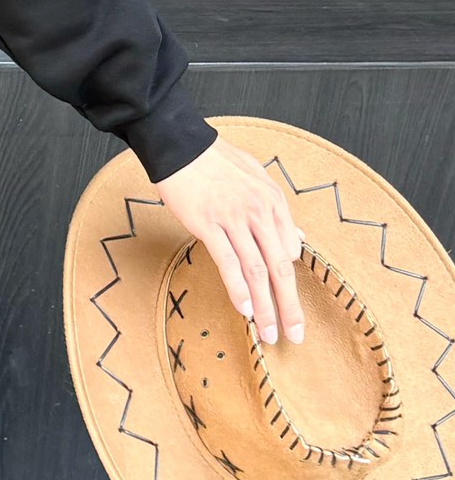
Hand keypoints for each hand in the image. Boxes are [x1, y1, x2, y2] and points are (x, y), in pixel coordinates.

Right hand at [155, 135, 304, 345]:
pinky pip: (227, 261)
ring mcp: (233, 218)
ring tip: (268, 332)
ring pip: (256, 270)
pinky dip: (237, 288)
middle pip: (279, 267)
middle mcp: (258, 212)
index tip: (288, 305)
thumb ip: (278, 210)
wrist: (181, 145)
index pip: (290, 251)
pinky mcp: (207, 223)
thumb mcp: (257, 177)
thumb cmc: (216, 160)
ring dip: (264, 306)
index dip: (289, 281)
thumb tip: (298, 239)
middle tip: (295, 335)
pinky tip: (244, 309)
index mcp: (272, 201)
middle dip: (289, 306)